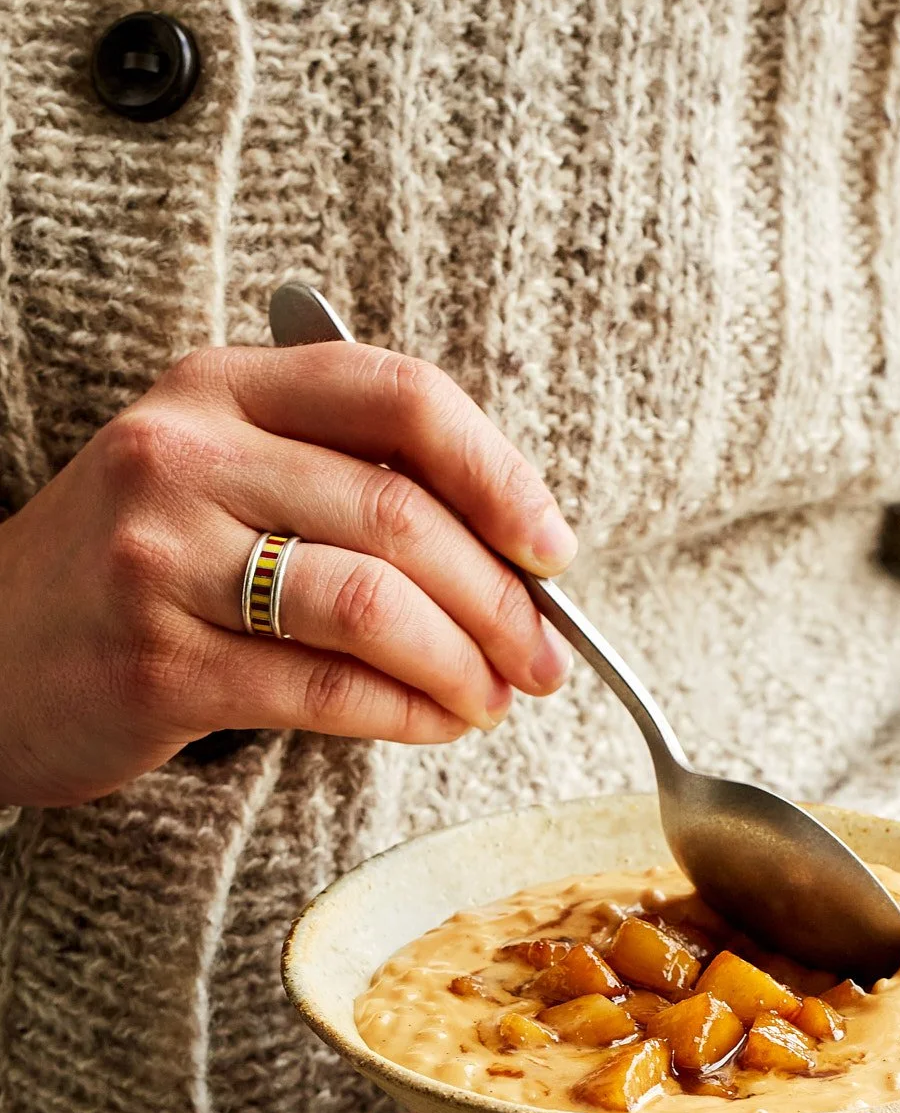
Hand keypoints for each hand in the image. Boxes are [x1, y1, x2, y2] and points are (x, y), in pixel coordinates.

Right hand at [0, 342, 576, 807]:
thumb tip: (510, 560)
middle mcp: (184, 455)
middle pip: (400, 513)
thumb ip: (337, 487)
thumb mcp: (213, 484)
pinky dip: (407, 713)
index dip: (499, 473)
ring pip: (371, 604)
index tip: (553, 548)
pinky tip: (436, 722)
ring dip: (463, 663)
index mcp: (218, 390)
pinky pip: (325, 690)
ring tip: (495, 698)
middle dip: (502, 600)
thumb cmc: (133, 575)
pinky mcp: (158, 664)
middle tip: (546, 658)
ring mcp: (162, 558)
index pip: (398, 395)